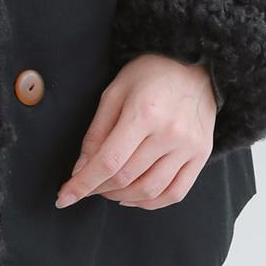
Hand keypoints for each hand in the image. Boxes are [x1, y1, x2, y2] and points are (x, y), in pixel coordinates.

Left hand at [55, 54, 219, 211]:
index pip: (108, 161)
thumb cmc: (149, 73)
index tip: (64, 198)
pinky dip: (150, 202)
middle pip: (126, 178)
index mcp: (144, 113)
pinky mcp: (202, 155)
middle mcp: (169, 133)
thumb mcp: (114, 92)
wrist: (194, 63)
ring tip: (108, 189)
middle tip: (86, 185)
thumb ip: (97, 132)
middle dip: (98, 188)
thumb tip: (81, 169)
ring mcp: (189, 146)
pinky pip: (175, 193)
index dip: (83, 184)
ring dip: (121, 197)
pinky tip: (134, 196)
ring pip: (149, 191)